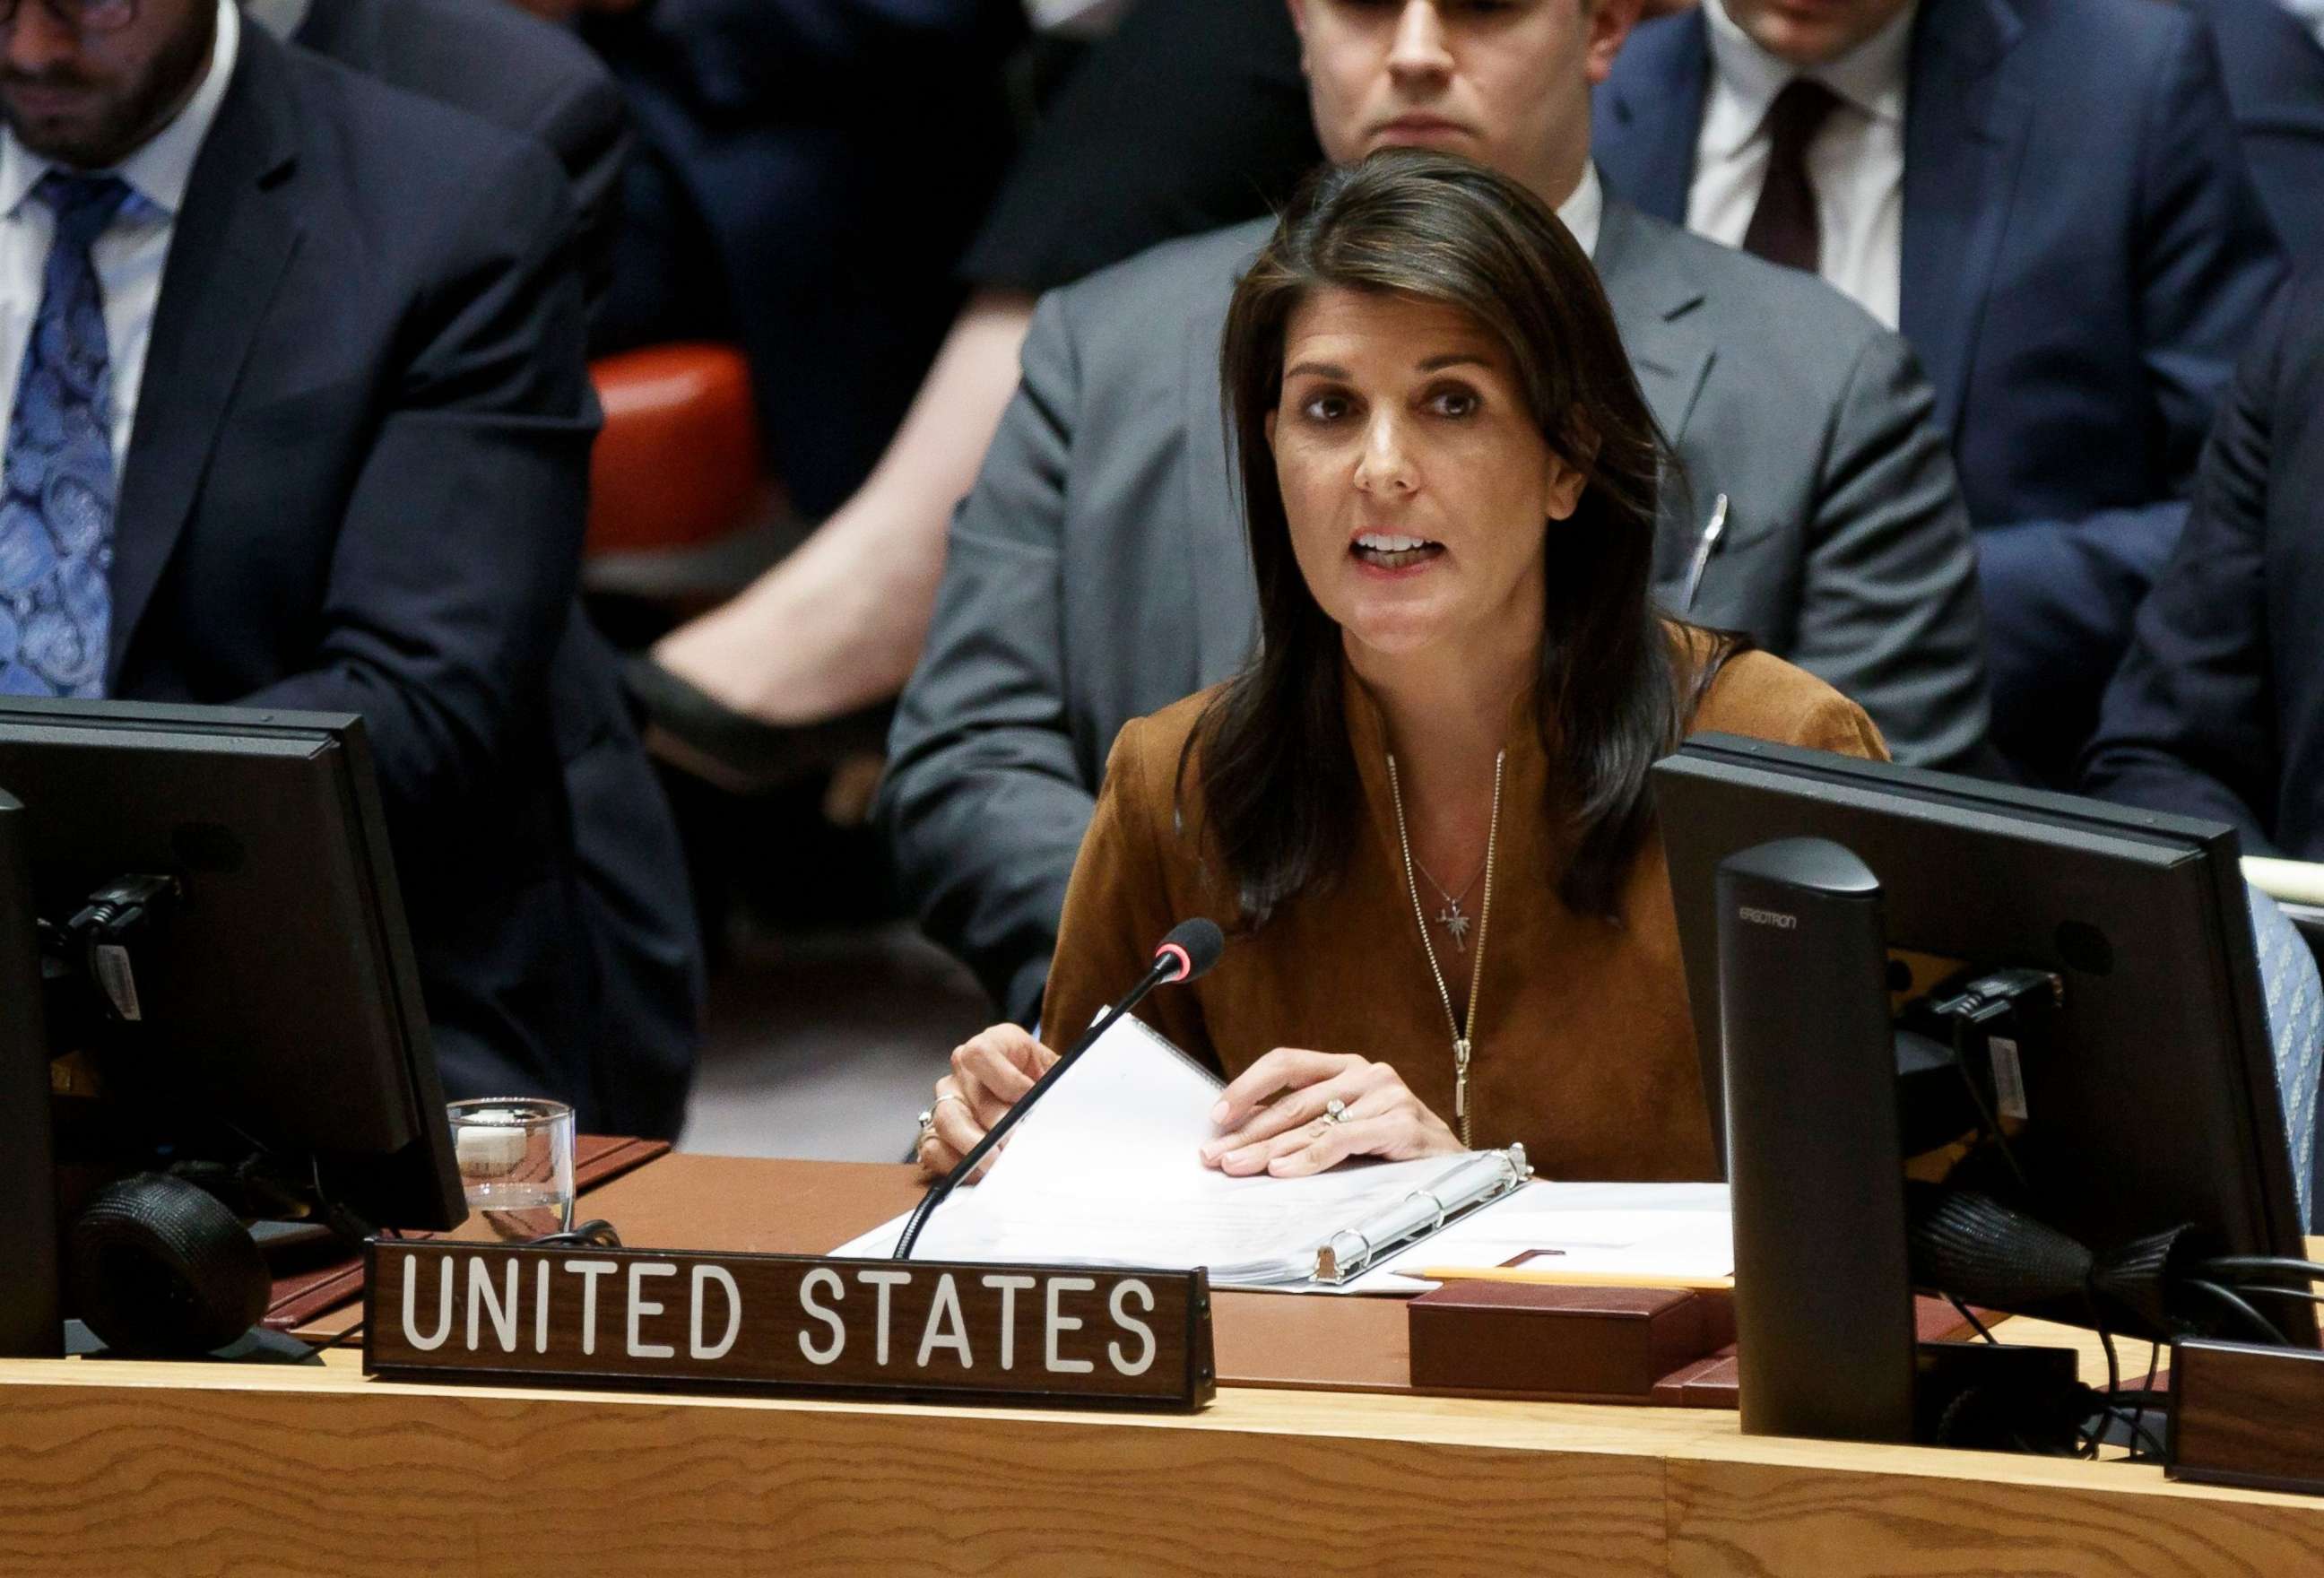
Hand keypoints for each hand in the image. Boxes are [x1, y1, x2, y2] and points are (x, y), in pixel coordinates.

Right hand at [915, 1024, 1057, 1182]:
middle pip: (967, 1093)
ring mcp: (948, 1100)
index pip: (980, 1054)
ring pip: (947, 1121)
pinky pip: (934, 1148)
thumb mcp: (1057, 1075)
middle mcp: (965, 1070)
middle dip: (995, 1124)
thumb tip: (1047, 1107)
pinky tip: (981, 1171)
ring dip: (974, 1147)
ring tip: (999, 1163)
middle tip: (1015, 1143)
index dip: (1004, 1079)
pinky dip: (957, 1163)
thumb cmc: (1047, 1085)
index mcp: (994, 1044)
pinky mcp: (938, 1131)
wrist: (1041, 1102)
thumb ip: (1052, 1087)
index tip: (1027, 1098)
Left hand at [1198, 1049, 1461, 1178]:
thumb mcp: (1347, 1127)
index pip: (1286, 1063)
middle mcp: (1366, 1073)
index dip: (1247, 1086)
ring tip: (1237, 1167)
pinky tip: (1284, 1170)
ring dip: (1267, 1150)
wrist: (1458, 1171)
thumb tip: (1242, 1138)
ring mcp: (1387, 1096)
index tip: (1217, 1116)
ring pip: (1313, 1124)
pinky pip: (1343, 1141)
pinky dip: (1308, 1157)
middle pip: (1292, 1102)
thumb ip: (1305, 1124)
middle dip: (1247, 1132)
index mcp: (1348, 1067)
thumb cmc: (1395, 1151)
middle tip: (1214, 1155)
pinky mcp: (1401, 1124)